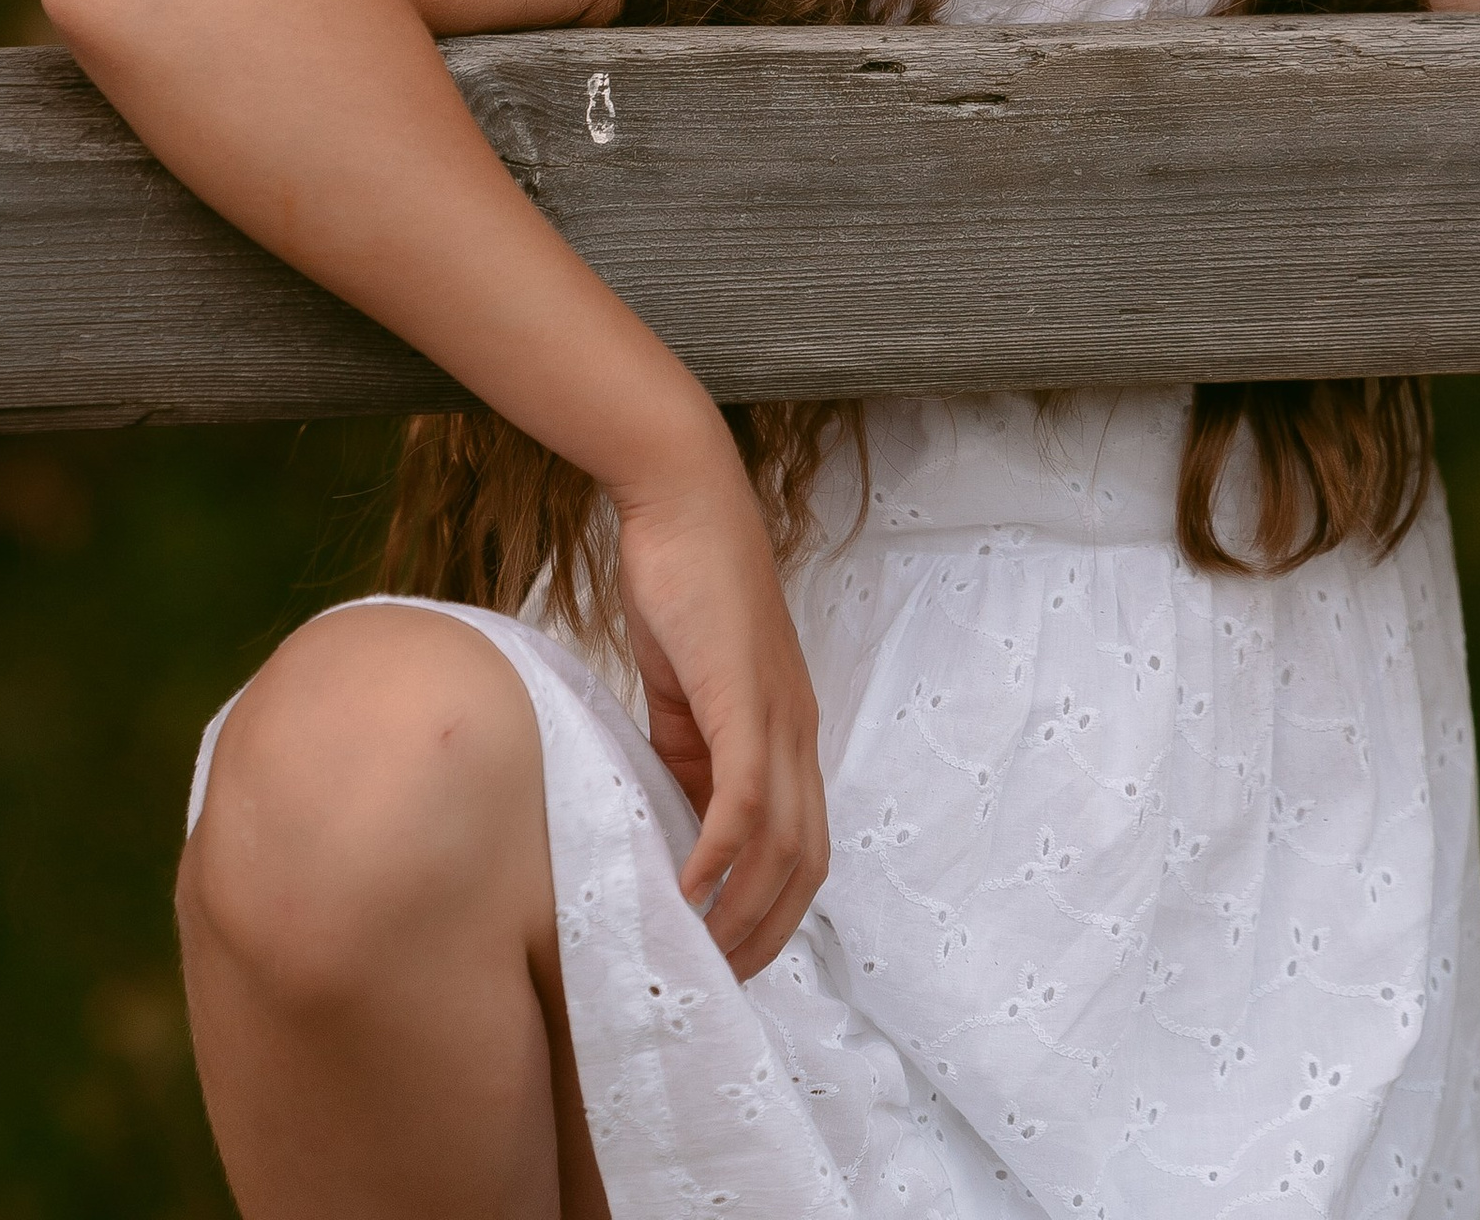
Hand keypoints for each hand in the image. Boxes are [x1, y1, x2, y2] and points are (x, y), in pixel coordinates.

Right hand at [612, 432, 829, 977]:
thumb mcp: (685, 689)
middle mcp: (796, 729)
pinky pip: (745, 794)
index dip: (776, 907)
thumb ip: (686, 750)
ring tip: (702, 951)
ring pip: (782, 840)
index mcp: (786, 729)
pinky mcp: (742, 696)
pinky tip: (689, 886)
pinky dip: (721, 851)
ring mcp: (775, 713)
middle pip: (807, 861)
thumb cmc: (681, 585)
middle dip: (768, 930)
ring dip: (744, 908)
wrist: (682, 502)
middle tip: (720, 977)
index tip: (733, 951)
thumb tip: (672, 817)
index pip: (804, 842)